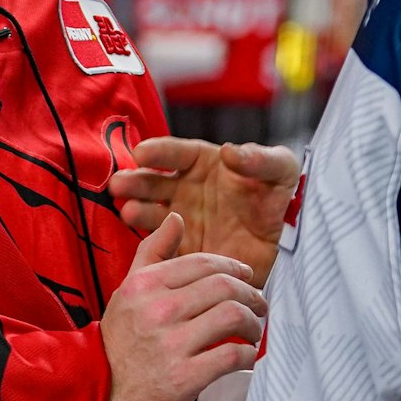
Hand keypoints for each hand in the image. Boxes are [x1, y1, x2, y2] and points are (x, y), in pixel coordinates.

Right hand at [100, 213, 264, 400]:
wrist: (100, 392)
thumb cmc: (119, 339)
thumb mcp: (128, 289)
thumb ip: (153, 250)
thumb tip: (177, 217)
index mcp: (146, 284)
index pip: (205, 263)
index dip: (235, 267)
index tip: (247, 277)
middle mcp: (158, 310)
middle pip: (226, 287)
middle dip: (252, 294)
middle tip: (259, 304)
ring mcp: (171, 344)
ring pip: (234, 316)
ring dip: (254, 323)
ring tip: (254, 330)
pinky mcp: (184, 378)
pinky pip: (232, 356)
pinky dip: (248, 354)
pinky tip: (246, 355)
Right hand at [109, 138, 298, 286]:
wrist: (283, 245)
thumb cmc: (277, 197)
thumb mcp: (281, 170)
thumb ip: (261, 158)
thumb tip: (231, 152)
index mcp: (203, 164)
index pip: (177, 153)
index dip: (158, 152)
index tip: (141, 153)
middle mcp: (185, 189)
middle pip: (154, 182)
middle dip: (135, 181)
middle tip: (118, 184)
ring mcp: (181, 220)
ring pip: (153, 213)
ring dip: (137, 210)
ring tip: (128, 211)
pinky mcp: (184, 249)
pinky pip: (164, 247)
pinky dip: (153, 245)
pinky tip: (146, 242)